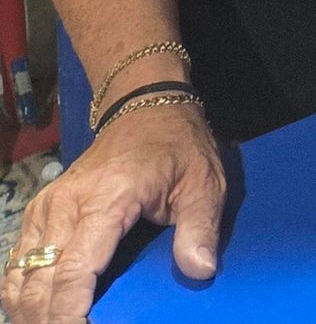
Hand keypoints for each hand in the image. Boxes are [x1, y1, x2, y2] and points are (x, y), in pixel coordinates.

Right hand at [1, 103, 223, 322]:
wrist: (147, 107)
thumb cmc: (178, 147)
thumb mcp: (204, 181)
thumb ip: (200, 226)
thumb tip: (200, 270)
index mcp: (107, 199)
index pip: (74, 272)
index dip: (69, 315)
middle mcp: (66, 205)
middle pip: (40, 284)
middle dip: (48, 322)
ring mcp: (46, 207)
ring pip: (19, 277)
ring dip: (30, 314)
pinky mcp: (38, 211)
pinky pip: (15, 264)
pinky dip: (19, 296)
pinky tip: (36, 316)